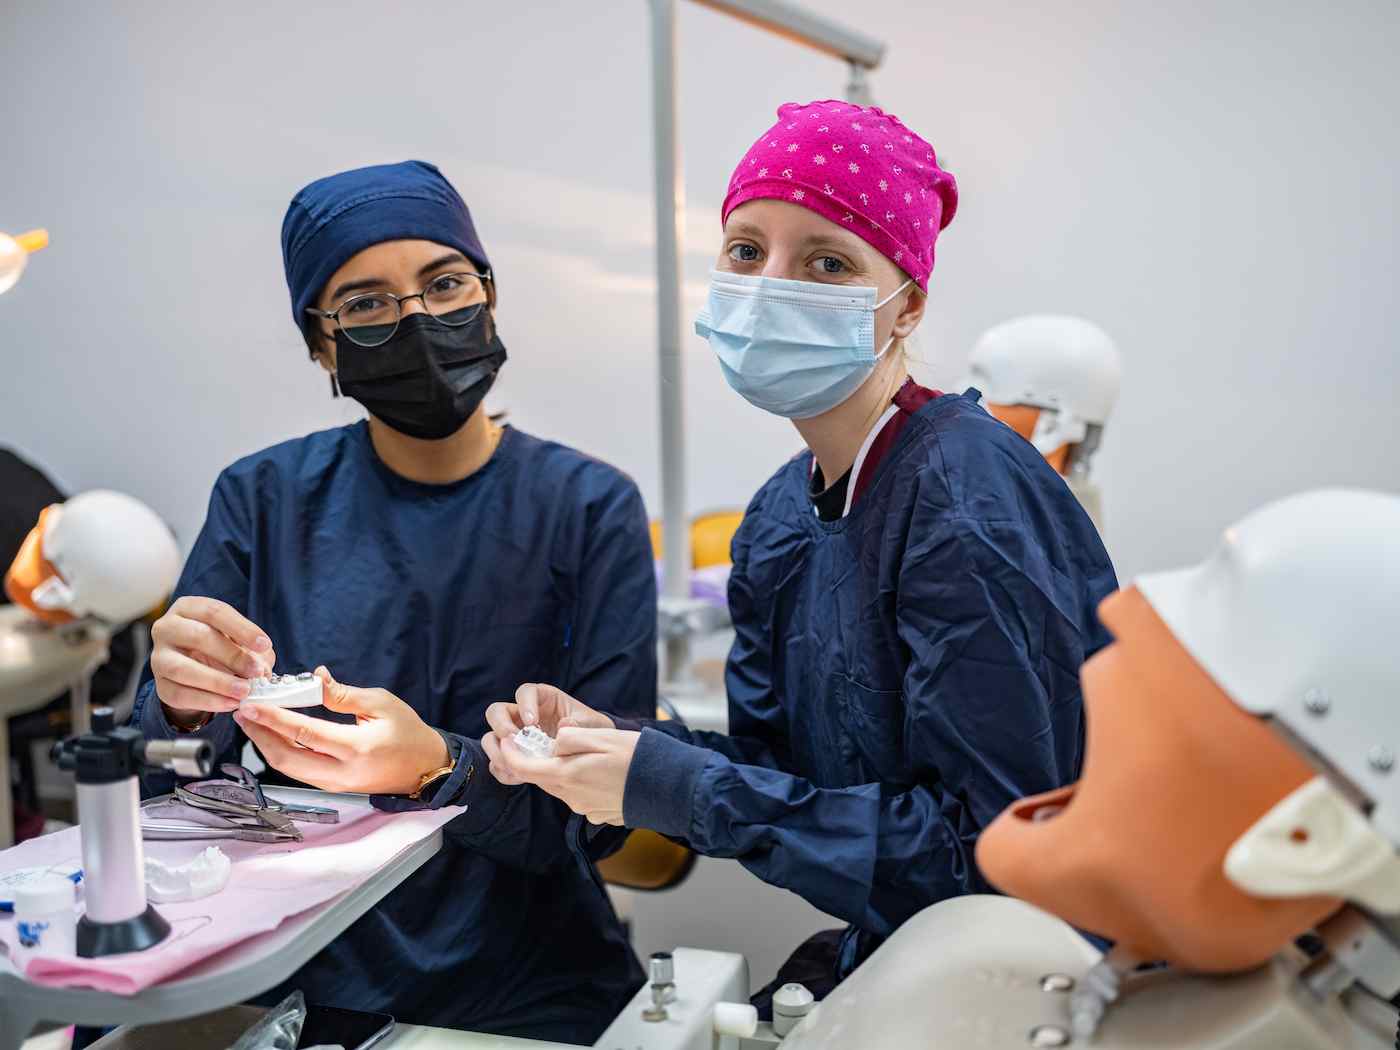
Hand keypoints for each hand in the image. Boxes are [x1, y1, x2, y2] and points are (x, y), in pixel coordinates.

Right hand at [150, 597, 274, 726]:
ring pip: (184, 669)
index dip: (242, 628)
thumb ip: (253, 649)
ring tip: (244, 691)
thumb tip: (262, 668)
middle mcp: (167, 628)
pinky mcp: (160, 685)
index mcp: (188, 608)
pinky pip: (181, 694)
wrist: (193, 671)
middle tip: (256, 671)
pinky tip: (230, 703)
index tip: (264, 644)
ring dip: (218, 682)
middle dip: (232, 656)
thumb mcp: (236, 640)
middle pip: (199, 637)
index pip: (214, 612)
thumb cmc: (218, 647)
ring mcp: (159, 657)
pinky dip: (208, 701)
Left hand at [232, 667, 449, 795]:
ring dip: (266, 745)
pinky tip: (274, 736)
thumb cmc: (408, 733)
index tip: (252, 706)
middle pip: (287, 758)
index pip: (305, 733)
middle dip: (260, 736)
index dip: (274, 719)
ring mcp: (336, 784)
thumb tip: (314, 678)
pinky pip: (299, 771)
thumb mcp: (381, 703)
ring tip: (252, 723)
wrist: (425, 768)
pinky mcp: (333, 787)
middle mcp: (342, 772)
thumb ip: (343, 694)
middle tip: (243, 714)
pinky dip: (281, 753)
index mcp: (357, 748)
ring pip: (289, 769)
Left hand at [481, 727, 638, 824]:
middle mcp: (570, 796)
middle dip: (532, 760)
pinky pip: (577, 794)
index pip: (523, 767)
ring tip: (575, 753)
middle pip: (540, 777)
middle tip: (536, 741)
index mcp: (566, 774)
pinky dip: (578, 781)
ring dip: (559, 770)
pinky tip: (598, 772)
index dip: (509, 752)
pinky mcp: (596, 813)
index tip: (507, 739)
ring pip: (559, 786)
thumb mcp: (600, 736)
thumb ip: (569, 738)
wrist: (666, 788)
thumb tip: (553, 744)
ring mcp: (583, 807)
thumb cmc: (634, 757)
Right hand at [482, 683, 614, 785]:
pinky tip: (519, 777)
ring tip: (514, 763)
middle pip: (496, 711)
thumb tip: (565, 725)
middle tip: (515, 742)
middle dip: (501, 726)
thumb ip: (581, 723)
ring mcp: (515, 736)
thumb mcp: (592, 724)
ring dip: (497, 751)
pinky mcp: (514, 756)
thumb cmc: (590, 730)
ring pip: (490, 737)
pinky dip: (503, 770)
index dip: (524, 704)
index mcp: (543, 699)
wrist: (592, 752)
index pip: (525, 692)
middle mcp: (523, 715)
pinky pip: (497, 762)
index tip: (532, 722)